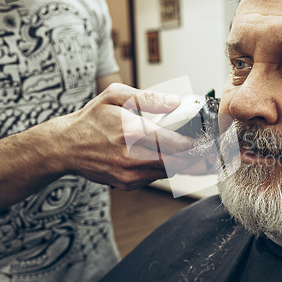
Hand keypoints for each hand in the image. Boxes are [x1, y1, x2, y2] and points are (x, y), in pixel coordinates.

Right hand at [52, 83, 201, 189]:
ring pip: (170, 172)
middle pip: (179, 163)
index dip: (199, 144)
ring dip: (185, 164)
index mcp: (133, 133)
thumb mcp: (115, 96)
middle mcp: (133, 158)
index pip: (177, 144)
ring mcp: (130, 175)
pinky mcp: (127, 184)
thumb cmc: (92, 119)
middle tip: (216, 153)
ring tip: (201, 156)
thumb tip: (176, 101)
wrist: (65, 147)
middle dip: (200, 159)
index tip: (212, 140)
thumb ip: (147, 98)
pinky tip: (172, 159)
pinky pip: (156, 177)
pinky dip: (167, 169)